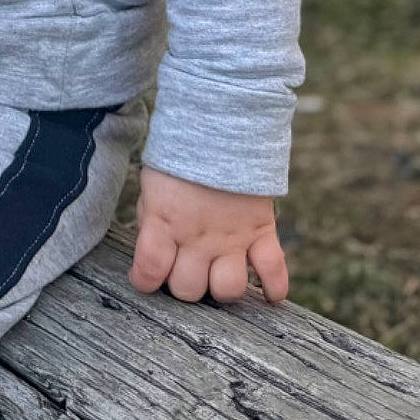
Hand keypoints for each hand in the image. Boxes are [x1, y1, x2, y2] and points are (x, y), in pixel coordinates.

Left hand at [129, 165, 288, 303]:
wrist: (220, 124)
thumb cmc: (180, 157)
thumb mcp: (152, 186)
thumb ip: (152, 222)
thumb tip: (153, 255)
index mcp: (165, 220)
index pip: (150, 270)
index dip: (145, 280)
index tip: (147, 277)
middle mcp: (197, 236)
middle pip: (188, 289)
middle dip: (183, 284)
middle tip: (185, 267)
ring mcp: (232, 237)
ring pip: (227, 289)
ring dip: (220, 289)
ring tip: (217, 274)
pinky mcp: (261, 231)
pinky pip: (273, 270)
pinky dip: (274, 287)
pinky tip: (268, 295)